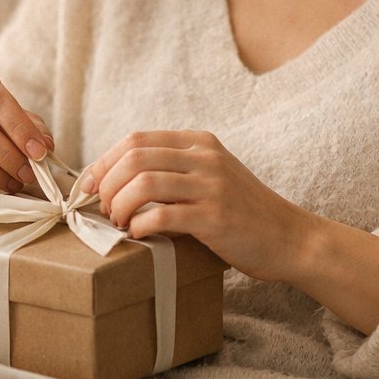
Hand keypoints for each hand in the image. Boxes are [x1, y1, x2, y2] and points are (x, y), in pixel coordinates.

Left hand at [80, 130, 378, 332]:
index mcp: (199, 143)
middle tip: (101, 209)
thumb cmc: (243, 214)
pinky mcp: (215, 217)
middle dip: (105, 184)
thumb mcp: (211, 177)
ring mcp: (211, 185)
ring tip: (119, 223)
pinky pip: (162, 214)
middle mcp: (204, 157)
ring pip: (143, 182)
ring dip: (119, 205)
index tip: (88, 186)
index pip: (136, 140)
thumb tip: (115, 181)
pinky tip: (140, 234)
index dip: (103, 162)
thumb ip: (175, 171)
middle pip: (133, 156)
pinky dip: (141, 225)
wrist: (291, 239)